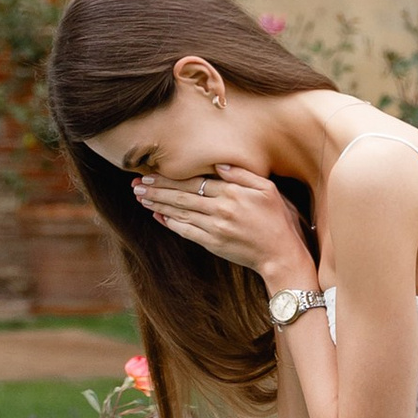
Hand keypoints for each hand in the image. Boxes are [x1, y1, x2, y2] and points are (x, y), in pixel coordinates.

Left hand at [130, 158, 310, 285]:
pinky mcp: (213, 244)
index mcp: (232, 192)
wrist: (281, 254)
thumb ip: (243, 174)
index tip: (151, 172)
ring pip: (180, 213)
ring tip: (140, 197)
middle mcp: (220, 209)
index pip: (194, 181)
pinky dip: (170, 223)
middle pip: (182, 196)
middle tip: (136, 184)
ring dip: (158, 205)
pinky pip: (186, 232)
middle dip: (156, 189)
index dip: (170, 177)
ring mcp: (215, 228)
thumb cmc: (278, 220)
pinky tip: (157, 216)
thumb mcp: (267, 189)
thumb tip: (218, 163)